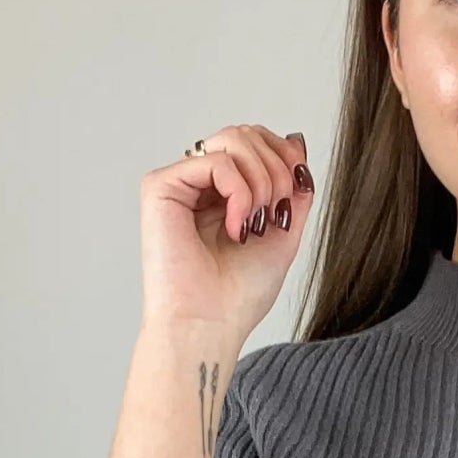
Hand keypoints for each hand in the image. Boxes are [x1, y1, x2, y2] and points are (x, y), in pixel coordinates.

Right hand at [139, 122, 315, 334]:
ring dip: (262, 180)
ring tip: (255, 222)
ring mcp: (179, 183)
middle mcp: (199, 184)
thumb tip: (296, 142)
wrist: (210, 325)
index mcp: (223, 193)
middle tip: (276, 212)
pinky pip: (217, 161)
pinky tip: (236, 228)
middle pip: (246, 133)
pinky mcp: (161, 186)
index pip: (256, 141)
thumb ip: (293, 187)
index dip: (284, 155)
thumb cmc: (238, 295)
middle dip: (277, 168)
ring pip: (233, 139)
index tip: (295, 192)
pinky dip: (240, 192)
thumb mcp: (285, 231)